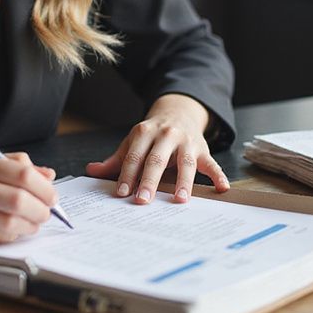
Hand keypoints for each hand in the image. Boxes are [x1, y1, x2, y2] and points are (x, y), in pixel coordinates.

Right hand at [0, 151, 57, 244]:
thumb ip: (11, 163)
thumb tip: (46, 174)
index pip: (22, 174)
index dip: (44, 188)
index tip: (51, 195)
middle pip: (18, 201)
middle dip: (41, 210)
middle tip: (47, 213)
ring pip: (8, 224)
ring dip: (29, 226)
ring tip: (32, 223)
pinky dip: (10, 235)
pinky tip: (13, 230)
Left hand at [85, 94, 228, 203]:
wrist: (178, 112)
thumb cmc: (152, 134)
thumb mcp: (133, 142)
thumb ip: (116, 159)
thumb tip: (91, 170)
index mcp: (144, 132)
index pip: (134, 156)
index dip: (127, 175)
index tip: (121, 193)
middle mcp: (165, 135)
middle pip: (156, 159)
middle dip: (149, 181)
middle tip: (143, 200)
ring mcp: (186, 141)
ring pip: (185, 162)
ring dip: (183, 181)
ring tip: (179, 200)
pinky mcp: (203, 149)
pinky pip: (211, 163)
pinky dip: (218, 175)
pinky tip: (221, 188)